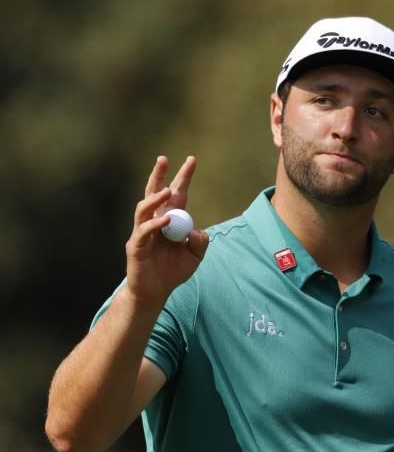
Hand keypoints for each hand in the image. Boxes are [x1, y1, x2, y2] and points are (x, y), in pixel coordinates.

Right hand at [124, 155, 208, 307]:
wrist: (156, 292)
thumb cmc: (173, 271)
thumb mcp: (194, 257)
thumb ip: (200, 243)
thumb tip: (198, 231)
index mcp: (171, 220)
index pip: (177, 194)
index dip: (183, 178)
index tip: (191, 159)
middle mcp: (155, 221)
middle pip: (154, 193)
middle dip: (159, 175)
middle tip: (164, 159)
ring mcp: (143, 232)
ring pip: (144, 208)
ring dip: (155, 198)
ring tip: (167, 191)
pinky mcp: (136, 245)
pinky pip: (144, 230)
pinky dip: (155, 224)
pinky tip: (166, 221)